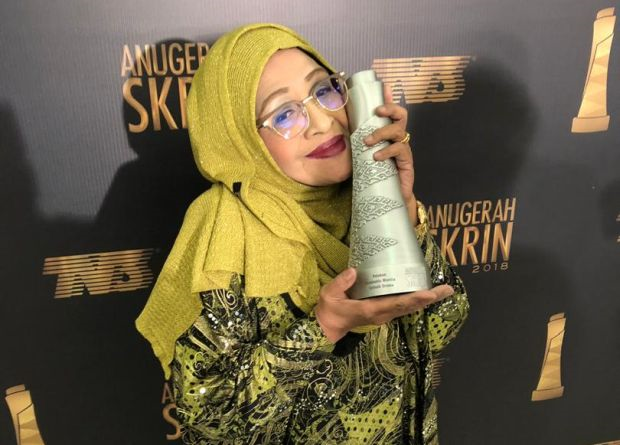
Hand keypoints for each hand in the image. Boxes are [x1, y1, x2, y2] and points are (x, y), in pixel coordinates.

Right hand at [314, 267, 453, 342]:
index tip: (430, 294)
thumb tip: (354, 271)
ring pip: (409, 307)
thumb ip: (340, 284)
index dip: (415, 299)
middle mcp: (382, 313)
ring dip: (426, 299)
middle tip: (448, 289)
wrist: (328, 327)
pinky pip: (403, 306)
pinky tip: (424, 292)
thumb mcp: (329, 295)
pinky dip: (416, 299)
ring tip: (443, 290)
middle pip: (410, 306)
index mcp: (371, 309)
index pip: (397, 304)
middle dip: (429, 298)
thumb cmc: (329, 310)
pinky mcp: (383, 311)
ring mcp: (384, 314)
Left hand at [362, 84, 415, 213]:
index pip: (392, 112)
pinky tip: (376, 157)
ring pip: (398, 131)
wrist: (389, 197)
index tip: (384, 87)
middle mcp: (399, 139)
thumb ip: (358, 144)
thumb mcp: (365, 156)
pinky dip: (386, 151)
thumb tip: (339, 132)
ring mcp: (404, 150)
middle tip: (376, 111)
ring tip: (367, 142)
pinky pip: (399, 150)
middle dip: (390, 109)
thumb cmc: (376, 175)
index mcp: (389, 135)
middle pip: (401, 115)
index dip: (389, 99)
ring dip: (381, 133)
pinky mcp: (407, 162)